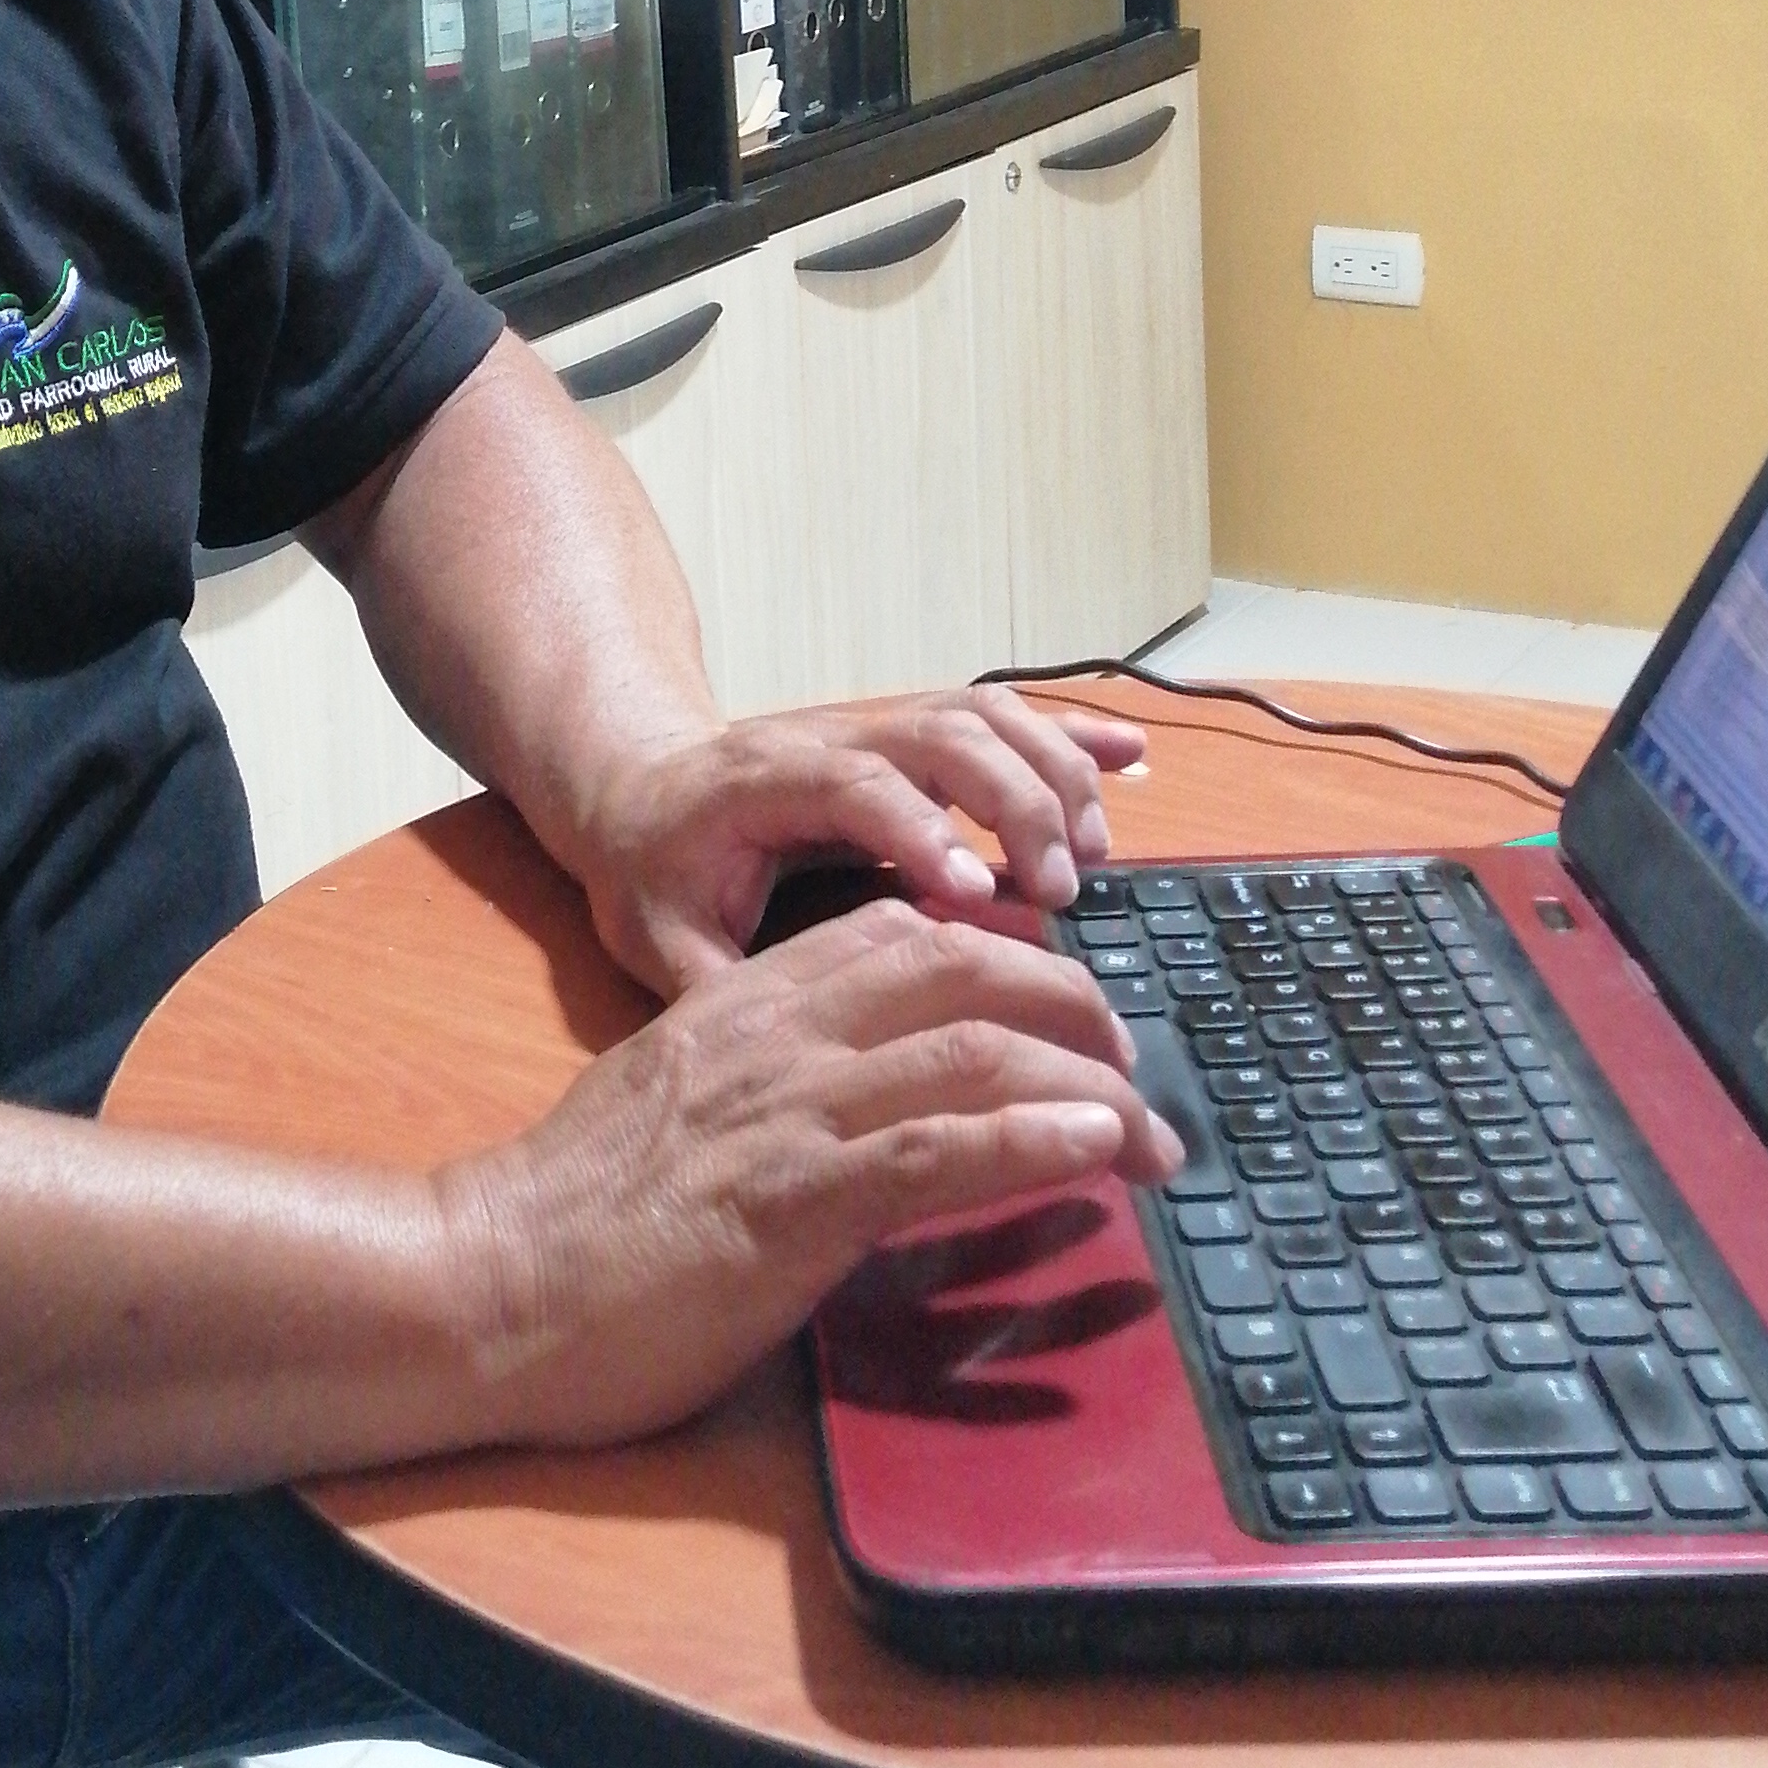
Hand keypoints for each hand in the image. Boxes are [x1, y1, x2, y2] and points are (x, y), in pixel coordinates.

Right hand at [439, 899, 1180, 1449]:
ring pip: (971, 1051)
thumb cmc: (576, 1220)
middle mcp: (777, 1034)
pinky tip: (1098, 1152)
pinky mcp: (791, 1203)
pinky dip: (1033, 1144)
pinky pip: (936, 1152)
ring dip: (1087, 1088)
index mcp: (746, 1004)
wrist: (488, 1283)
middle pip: (964, 969)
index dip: (1009, 960)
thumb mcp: (679, 1109)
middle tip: (1133, 1072)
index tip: (1068, 1011)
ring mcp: (786, 1112)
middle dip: (1073, 1010)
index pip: (906, 937)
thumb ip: (767, 1086)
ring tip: (1151, 1136)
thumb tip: (859, 1112)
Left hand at [552, 684, 1147, 998]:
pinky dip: (1067, 734)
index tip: (978, 890)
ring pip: (982, 717)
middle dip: (1011, 801)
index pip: (853, 783)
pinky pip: (1000, 718)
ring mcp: (877, 725)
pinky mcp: (911, 735)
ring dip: (1050, 772)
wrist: (637, 787)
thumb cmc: (652, 870)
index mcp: (761, 780)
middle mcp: (829, 734)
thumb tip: (776, 1051)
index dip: (918, 827)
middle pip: (939, 733)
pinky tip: (1130, 758)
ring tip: (1094, 856)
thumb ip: (710, 983)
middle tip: (1061, 887)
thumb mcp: (655, 934)